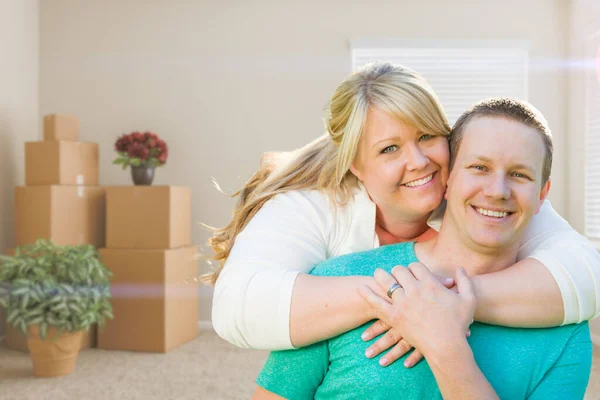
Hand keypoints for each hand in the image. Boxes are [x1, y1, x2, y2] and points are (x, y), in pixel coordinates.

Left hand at [359, 264, 474, 357]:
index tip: (414, 271)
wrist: (447, 346)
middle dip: (398, 270)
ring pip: (386, 282)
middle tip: (396, 271)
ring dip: (381, 275)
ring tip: (377, 273)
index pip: (416, 266)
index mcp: (430, 283)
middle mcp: (414, 290)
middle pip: (400, 271)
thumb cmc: (458, 324)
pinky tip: (360, 288)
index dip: (414, 267)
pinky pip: (376, 302)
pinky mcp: (394, 317)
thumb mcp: (468, 300)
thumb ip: (465, 281)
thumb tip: (460, 268)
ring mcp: (402, 303)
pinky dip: (368, 294)